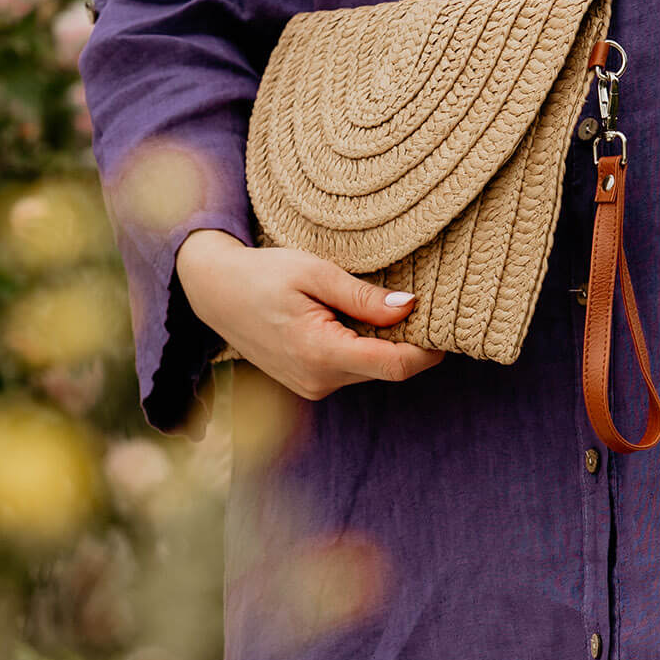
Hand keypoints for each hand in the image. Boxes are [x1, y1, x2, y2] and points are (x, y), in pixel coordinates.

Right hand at [175, 229, 445, 398]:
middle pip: (388, 369)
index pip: (396, 365)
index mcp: (321, 354)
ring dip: (385, 344)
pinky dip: (364, 348)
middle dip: (410, 342)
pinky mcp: (308, 383)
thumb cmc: (262, 273)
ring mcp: (311, 387)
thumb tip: (410, 307)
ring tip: (382, 305)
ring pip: (371, 371)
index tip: (446, 324)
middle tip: (420, 303)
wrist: (213, 291)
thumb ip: (363, 296)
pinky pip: (351, 370)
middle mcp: (318, 381)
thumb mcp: (315, 272)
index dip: (429, 349)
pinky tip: (356, 318)